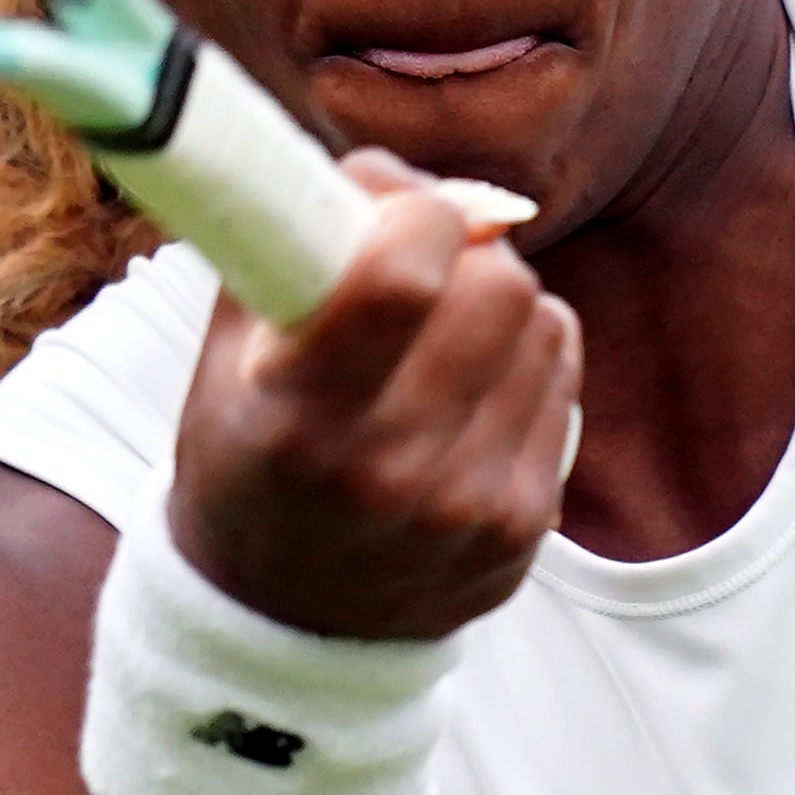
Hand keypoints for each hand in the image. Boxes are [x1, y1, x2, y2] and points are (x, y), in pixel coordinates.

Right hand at [166, 156, 581, 638]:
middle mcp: (388, 470)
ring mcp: (467, 507)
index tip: (401, 218)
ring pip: (545, 322)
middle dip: (468, 255)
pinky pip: (564, 377)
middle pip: (498, 286)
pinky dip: (526, 361)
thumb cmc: (253, 454)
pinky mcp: (523, 524)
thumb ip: (295, 243)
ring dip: (503, 305)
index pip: (404, 276)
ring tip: (444, 339)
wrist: (285, 620)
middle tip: (428, 272)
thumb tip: (398, 175)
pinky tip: (472, 390)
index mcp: (297, 416)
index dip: (420, 215)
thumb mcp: (230, 353)